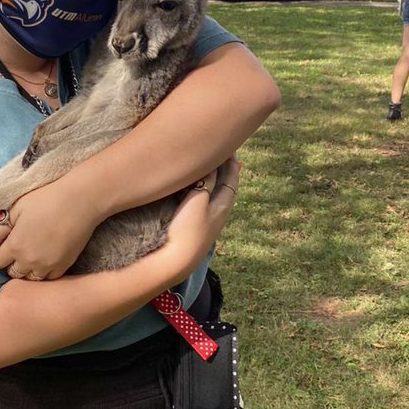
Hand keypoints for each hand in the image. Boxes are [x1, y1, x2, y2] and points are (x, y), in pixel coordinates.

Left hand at [0, 180, 101, 280]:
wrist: (81, 199)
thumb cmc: (45, 198)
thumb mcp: (15, 209)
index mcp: (15, 246)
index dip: (0, 251)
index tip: (7, 240)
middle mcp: (30, 261)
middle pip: (12, 272)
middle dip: (12, 262)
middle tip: (19, 246)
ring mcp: (48, 266)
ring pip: (30, 278)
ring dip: (27, 269)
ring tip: (32, 253)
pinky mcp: (64, 266)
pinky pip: (48, 278)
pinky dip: (44, 271)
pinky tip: (46, 257)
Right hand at [159, 156, 240, 283]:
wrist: (176, 263)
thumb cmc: (187, 230)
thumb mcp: (198, 202)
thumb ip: (206, 182)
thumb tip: (213, 165)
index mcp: (223, 205)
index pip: (231, 178)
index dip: (231, 162)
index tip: (229, 145)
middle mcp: (219, 214)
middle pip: (226, 187)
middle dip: (225, 170)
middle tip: (222, 153)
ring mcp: (208, 223)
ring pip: (215, 196)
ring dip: (214, 181)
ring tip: (209, 169)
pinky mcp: (196, 229)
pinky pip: (204, 203)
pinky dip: (203, 192)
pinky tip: (195, 192)